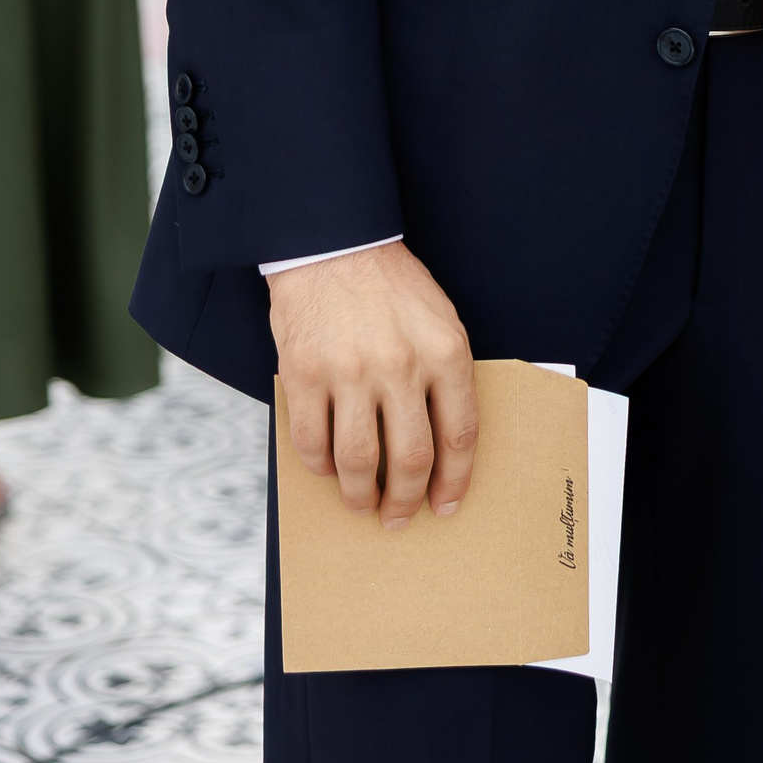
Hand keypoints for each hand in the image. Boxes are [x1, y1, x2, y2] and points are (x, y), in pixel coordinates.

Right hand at [268, 240, 478, 526]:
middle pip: (411, 458)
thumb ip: (444, 377)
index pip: (459, 435)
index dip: (454, 481)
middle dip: (406, 500)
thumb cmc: (392, 288)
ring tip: (362, 504)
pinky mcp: (303, 374)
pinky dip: (320, 467)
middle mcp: (401, 364)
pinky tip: (328, 469)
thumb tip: (442, 449)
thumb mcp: (440, 320)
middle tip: (399, 517)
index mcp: (445, 350)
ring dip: (360, 496)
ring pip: (358, 461)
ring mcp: (349, 371)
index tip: (445, 506)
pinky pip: (311, 443)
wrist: (335, 245)